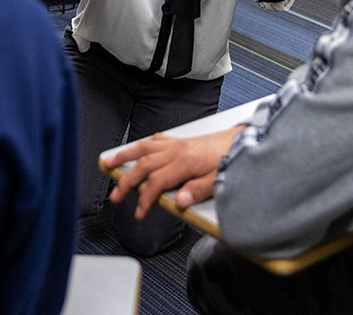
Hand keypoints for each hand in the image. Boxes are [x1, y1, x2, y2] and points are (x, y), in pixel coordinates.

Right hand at [104, 127, 243, 218]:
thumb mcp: (218, 180)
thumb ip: (197, 190)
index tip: (140, 212)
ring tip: (110, 163)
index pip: (157, 182)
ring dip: (126, 156)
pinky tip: (140, 147)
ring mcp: (177, 144)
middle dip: (126, 181)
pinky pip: (156, 140)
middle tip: (116, 195)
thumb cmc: (230, 159)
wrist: (242, 140)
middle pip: (144, 165)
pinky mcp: (181, 140)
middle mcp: (177, 150)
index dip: (146, 199)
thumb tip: (180, 201)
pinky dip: (144, 144)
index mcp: (185, 162)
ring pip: (145, 148)